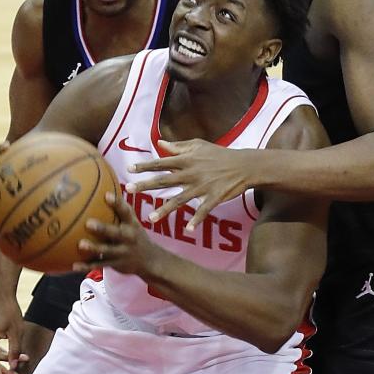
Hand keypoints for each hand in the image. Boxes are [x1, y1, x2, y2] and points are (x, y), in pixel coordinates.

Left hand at [75, 194, 157, 275]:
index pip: (126, 212)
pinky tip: (73, 265)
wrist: (150, 261)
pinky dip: (86, 266)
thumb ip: (120, 208)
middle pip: (115, 233)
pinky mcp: (116, 264)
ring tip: (80, 245)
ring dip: (94, 248)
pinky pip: (99, 265)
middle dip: (103, 229)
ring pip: (107, 251)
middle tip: (88, 223)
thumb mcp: (133, 222)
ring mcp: (122, 252)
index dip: (117, 204)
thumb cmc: (135, 235)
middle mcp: (128, 238)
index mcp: (132, 225)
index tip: (107, 196)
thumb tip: (104, 188)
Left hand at [127, 140, 256, 230]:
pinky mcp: (214, 198)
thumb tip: (160, 144)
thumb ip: (178, 146)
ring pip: (180, 200)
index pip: (161, 162)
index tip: (129, 170)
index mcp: (186, 160)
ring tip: (151, 219)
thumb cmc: (219, 154)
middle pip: (164, 180)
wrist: (243, 165)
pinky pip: (203, 211)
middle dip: (146, 185)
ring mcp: (202, 187)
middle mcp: (191, 173)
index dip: (145, 166)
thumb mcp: (198, 145)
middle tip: (129, 190)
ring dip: (165, 209)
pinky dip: (197, 220)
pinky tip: (189, 229)